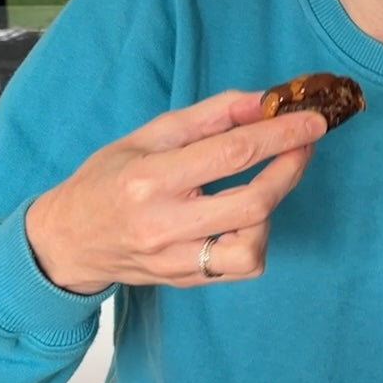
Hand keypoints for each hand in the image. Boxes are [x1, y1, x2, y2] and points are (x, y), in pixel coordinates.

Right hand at [25, 90, 326, 293]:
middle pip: (253, 203)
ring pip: (252, 246)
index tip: (313, 121)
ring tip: (271, 180)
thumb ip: (210, 116)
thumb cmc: (108, 179)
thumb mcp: (149, 134)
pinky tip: (249, 215)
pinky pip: (242, 265)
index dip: (281, 135)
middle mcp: (165, 225)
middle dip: (290, 168)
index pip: (232, 154)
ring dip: (274, 207)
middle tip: (304, 143)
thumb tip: (262, 101)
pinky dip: (257, 237)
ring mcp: (176, 260)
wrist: (69, 240)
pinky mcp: (187, 280)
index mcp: (150, 179)